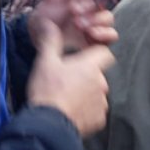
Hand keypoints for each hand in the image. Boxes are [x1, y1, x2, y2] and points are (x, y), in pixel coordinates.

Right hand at [26, 19, 113, 135]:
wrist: (49, 124)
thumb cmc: (47, 91)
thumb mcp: (45, 63)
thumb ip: (51, 42)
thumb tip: (50, 25)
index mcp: (90, 66)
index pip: (104, 53)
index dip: (95, 54)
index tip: (82, 59)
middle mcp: (101, 83)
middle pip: (98, 75)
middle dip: (86, 77)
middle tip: (66, 83)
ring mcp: (102, 102)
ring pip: (97, 94)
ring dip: (86, 95)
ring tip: (67, 100)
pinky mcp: (99, 119)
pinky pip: (95, 112)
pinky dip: (86, 112)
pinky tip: (71, 112)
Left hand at [30, 0, 117, 51]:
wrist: (39, 43)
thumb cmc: (44, 20)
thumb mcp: (51, 1)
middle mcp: (90, 11)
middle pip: (102, 2)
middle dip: (87, 4)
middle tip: (73, 9)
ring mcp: (95, 26)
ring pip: (108, 17)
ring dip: (96, 18)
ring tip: (79, 24)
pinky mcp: (98, 41)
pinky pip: (112, 35)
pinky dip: (105, 32)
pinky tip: (92, 32)